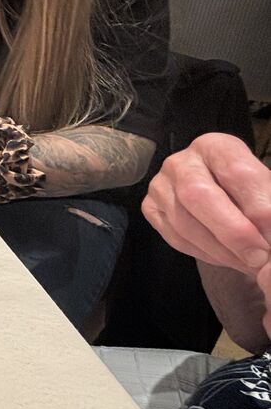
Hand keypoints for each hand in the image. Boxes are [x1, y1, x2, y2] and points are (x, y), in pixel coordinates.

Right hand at [142, 133, 270, 275]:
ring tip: (248, 262)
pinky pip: (174, 237)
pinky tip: (226, 257)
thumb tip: (269, 240)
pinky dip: (204, 253)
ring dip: (220, 250)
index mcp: (216, 146)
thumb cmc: (249, 191)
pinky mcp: (150, 208)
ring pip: (183, 223)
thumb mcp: (266, 190)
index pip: (236, 172)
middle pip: (198, 195)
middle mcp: (181, 162)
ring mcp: (160, 185)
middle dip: (232, 232)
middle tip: (258, 258)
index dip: (258, 208)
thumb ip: (268, 211)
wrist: (226, 197)